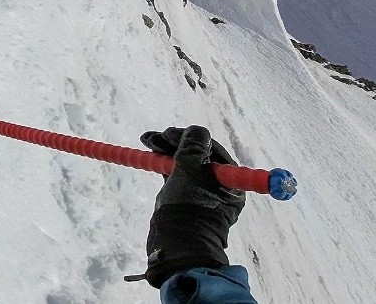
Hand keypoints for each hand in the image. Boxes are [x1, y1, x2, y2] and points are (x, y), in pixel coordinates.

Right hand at [139, 126, 244, 286]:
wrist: (176, 246)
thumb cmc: (188, 207)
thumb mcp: (191, 171)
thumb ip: (193, 147)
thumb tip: (196, 131)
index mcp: (228, 181)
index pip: (210, 148)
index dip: (188, 138)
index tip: (167, 133)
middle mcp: (217, 185)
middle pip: (196, 154)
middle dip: (174, 143)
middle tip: (153, 137)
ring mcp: (200, 193)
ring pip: (184, 163)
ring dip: (166, 150)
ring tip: (147, 141)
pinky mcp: (184, 199)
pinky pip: (176, 175)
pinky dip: (164, 164)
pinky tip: (151, 156)